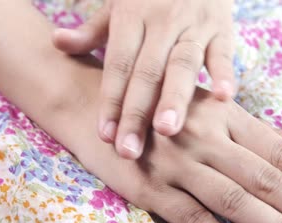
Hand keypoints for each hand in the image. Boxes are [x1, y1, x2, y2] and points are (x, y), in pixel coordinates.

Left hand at [53, 0, 235, 159]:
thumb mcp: (118, 5)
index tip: (105, 135)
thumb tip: (57, 42)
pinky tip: (224, 98)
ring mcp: (193, 25)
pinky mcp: (221, 27)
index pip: (118, 65)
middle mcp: (161, 22)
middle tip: (129, 149)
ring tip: (167, 130)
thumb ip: (92, 30)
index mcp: (131, 17)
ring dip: (175, 98)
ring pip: (182, 65)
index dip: (111, 101)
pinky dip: (225, 73)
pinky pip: (223, 52)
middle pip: (147, 72)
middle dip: (137, 112)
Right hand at [65, 89, 281, 222]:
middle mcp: (204, 137)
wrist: (92, 102)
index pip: (280, 150)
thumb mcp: (201, 106)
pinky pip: (192, 218)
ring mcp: (176, 163)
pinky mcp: (148, 187)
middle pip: (267, 177)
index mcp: (221, 114)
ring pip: (236, 199)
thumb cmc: (153, 105)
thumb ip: (243, 128)